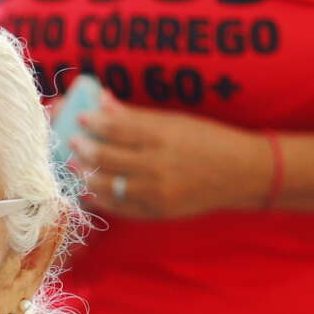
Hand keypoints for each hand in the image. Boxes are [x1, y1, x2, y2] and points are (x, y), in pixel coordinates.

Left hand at [70, 96, 273, 221]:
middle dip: (82, 148)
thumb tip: (103, 102)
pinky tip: (87, 189)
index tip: (80, 117)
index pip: (115, 128)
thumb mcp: (176, 121)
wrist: (242, 174)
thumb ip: (136, 116)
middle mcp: (156, 165)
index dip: (92, 122)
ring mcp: (155, 191)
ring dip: (84, 173)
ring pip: (105, 184)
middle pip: (105, 157)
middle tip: (71, 141)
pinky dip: (98, 197)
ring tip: (74, 164)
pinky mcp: (156, 212)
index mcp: (162, 136)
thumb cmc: (209, 140)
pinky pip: (117, 206)